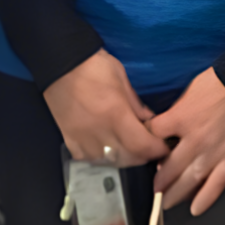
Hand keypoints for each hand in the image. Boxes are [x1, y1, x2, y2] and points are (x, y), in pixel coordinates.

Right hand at [43, 50, 169, 167]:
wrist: (59, 62)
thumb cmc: (93, 65)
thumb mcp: (121, 78)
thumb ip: (137, 104)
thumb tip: (150, 121)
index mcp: (116, 114)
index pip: (142, 145)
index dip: (157, 150)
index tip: (164, 147)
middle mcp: (99, 131)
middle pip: (128, 158)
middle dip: (143, 156)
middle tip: (150, 148)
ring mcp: (82, 137)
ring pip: (109, 162)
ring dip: (123, 159)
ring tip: (130, 149)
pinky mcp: (69, 139)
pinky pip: (88, 159)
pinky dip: (100, 158)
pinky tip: (106, 149)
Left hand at [150, 69, 224, 216]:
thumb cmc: (219, 82)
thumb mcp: (189, 91)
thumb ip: (177, 111)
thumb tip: (167, 126)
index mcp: (180, 119)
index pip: (154, 136)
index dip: (147, 143)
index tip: (146, 150)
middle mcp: (194, 140)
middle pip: (169, 166)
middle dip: (159, 179)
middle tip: (154, 188)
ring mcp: (213, 152)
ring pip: (190, 180)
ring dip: (176, 194)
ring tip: (166, 203)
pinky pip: (216, 184)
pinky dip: (205, 198)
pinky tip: (195, 209)